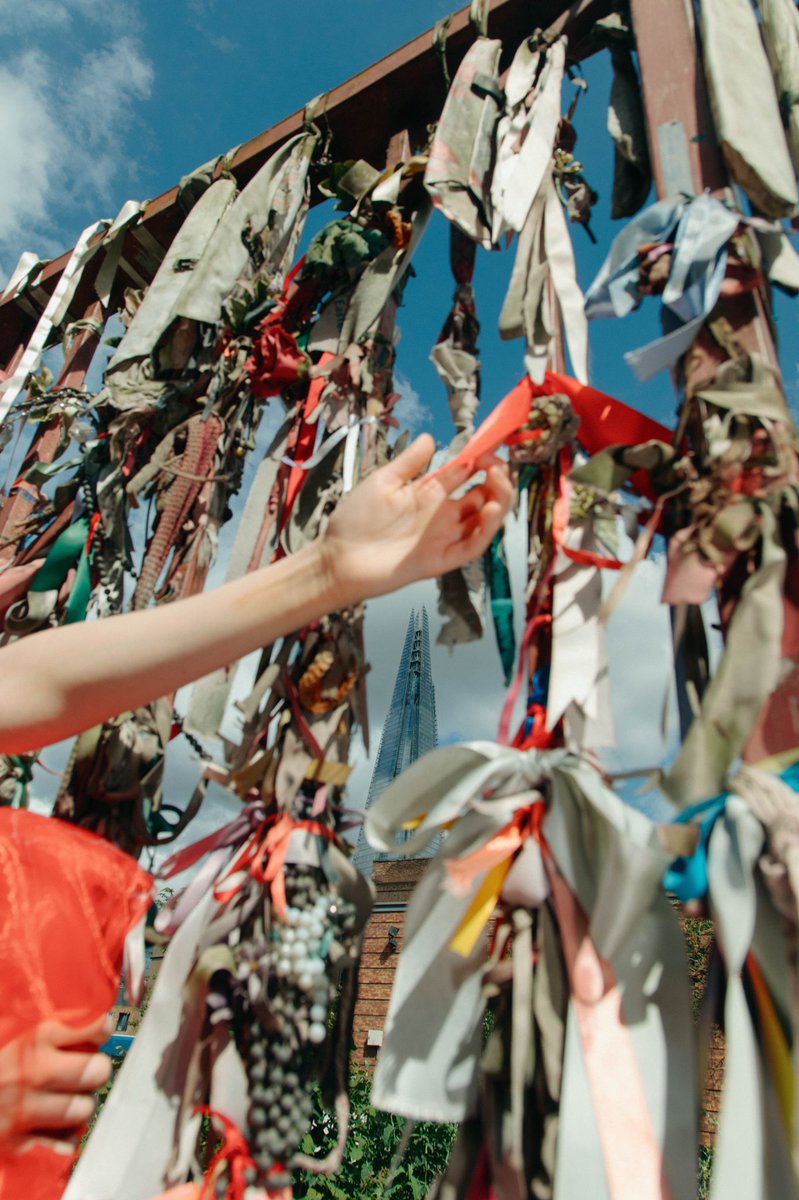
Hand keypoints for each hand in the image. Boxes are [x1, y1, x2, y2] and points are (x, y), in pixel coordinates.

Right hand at [0, 1016, 112, 1155]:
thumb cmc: (0, 1062)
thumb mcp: (21, 1032)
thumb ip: (59, 1028)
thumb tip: (100, 1023)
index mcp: (36, 1038)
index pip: (93, 1027)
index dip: (101, 1030)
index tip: (100, 1033)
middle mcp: (34, 1072)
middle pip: (96, 1070)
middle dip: (95, 1071)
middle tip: (86, 1071)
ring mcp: (26, 1108)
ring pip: (84, 1108)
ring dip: (81, 1105)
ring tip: (68, 1099)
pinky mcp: (20, 1140)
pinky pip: (66, 1140)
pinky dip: (66, 1135)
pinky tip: (54, 1124)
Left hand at [321, 433, 512, 604]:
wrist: (339, 557)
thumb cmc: (356, 520)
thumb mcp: (383, 482)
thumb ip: (409, 463)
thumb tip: (429, 437)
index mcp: (431, 494)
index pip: (467, 474)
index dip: (482, 458)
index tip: (491, 443)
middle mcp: (443, 515)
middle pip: (484, 497)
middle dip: (498, 478)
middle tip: (496, 463)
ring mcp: (445, 537)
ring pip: (485, 521)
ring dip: (500, 500)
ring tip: (498, 479)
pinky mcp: (442, 559)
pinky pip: (473, 546)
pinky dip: (487, 529)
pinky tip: (490, 509)